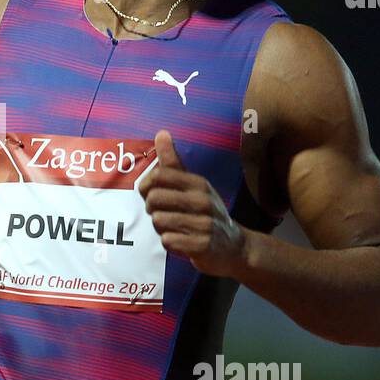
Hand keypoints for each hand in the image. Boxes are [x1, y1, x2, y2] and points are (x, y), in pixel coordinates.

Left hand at [137, 129, 247, 277]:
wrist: (234, 247)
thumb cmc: (206, 213)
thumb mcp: (194, 185)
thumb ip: (173, 162)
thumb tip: (161, 133)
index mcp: (198, 183)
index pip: (159, 175)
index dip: (145, 185)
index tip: (149, 193)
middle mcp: (203, 201)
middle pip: (154, 199)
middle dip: (151, 208)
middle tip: (162, 213)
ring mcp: (204, 224)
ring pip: (158, 221)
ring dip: (160, 227)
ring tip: (174, 227)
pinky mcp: (202, 245)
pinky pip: (167, 241)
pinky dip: (170, 243)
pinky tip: (182, 240)